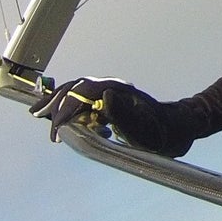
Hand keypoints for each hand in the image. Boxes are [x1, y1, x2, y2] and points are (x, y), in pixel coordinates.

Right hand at [30, 78, 194, 157]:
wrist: (184, 126)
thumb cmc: (167, 132)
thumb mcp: (147, 129)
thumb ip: (125, 114)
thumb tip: (103, 94)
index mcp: (119, 93)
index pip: (82, 94)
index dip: (65, 111)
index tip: (57, 132)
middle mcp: (115, 88)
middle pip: (76, 88)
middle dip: (55, 102)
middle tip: (38, 116)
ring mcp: (114, 93)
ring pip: (79, 92)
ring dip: (61, 103)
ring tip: (45, 117)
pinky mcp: (115, 100)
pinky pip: (87, 99)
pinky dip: (72, 107)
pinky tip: (69, 121)